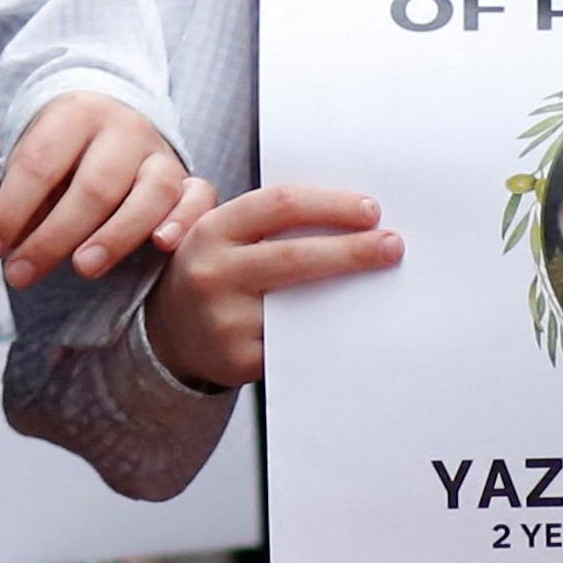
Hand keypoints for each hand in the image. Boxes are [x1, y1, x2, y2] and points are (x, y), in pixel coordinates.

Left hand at [0, 92, 198, 286]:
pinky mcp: (189, 177)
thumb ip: (23, 197)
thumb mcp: (38, 157)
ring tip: (83, 268)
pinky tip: (162, 246)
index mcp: (72, 114)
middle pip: (93, 186)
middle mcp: (123, 129)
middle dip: (55, 236)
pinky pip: (198, 197)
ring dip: (116, 236)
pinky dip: (184, 222)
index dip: (9, 211)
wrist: (115, 118)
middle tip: (22, 272)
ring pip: (149, 194)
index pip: (38, 165)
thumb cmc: (65, 151)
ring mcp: (160, 153)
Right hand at [145, 182, 401, 389]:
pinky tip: (358, 326)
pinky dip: (332, 333)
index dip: (328, 204)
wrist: (169, 333)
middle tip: (393, 246)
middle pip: (295, 256)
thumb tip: (343, 214)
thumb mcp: (216, 233)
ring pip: (301, 306)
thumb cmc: (211, 272)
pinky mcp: (242, 359)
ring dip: (350, 296)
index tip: (370, 209)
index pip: (278, 205)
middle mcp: (214, 272)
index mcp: (211, 231)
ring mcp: (226, 319)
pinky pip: (298, 344)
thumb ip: (262, 217)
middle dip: (352, 250)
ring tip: (387, 285)